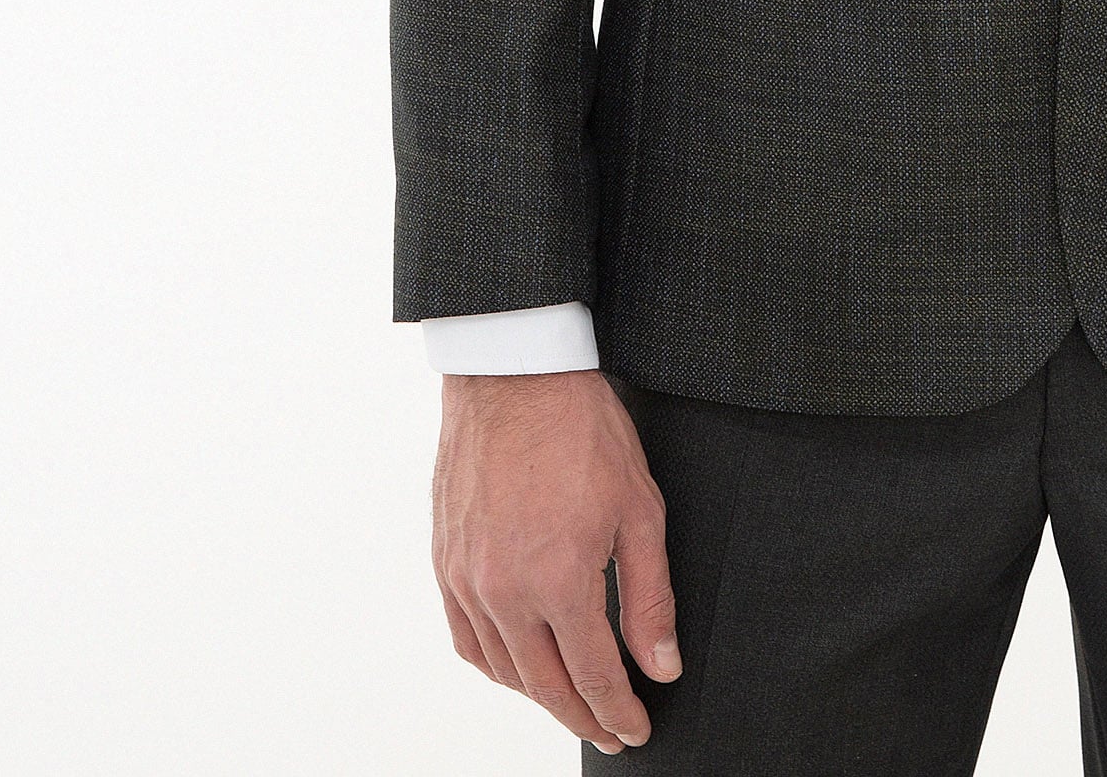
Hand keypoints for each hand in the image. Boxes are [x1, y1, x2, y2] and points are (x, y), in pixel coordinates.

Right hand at [432, 369, 679, 753]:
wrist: (515, 375)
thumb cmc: (583, 430)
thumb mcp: (639, 509)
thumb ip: (649, 597)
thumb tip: (661, 665)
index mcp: (559, 580)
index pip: (593, 675)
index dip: (619, 711)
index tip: (637, 729)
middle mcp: (505, 591)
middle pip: (546, 686)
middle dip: (584, 717)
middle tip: (611, 732)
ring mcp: (467, 579)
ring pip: (503, 669)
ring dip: (540, 697)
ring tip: (573, 703)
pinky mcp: (445, 562)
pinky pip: (466, 638)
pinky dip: (495, 665)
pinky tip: (518, 667)